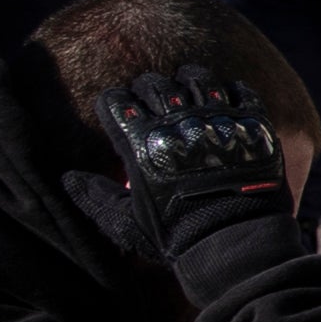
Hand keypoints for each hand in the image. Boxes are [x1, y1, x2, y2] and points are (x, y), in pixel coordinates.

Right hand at [89, 66, 294, 266]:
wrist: (235, 242)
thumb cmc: (176, 235)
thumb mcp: (125, 224)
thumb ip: (95, 197)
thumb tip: (69, 178)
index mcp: (141, 143)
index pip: (117, 102)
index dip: (115, 104)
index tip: (119, 111)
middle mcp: (177, 122)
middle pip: (154, 84)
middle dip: (146, 88)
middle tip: (149, 98)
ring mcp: (216, 119)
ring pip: (198, 79)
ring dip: (188, 79)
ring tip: (186, 86)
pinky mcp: (251, 123)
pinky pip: (241, 91)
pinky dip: (232, 90)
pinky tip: (227, 96)